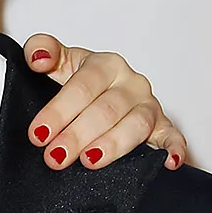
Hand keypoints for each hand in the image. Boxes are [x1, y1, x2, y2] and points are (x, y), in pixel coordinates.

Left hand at [24, 38, 186, 170]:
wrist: (103, 93)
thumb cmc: (78, 80)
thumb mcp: (59, 62)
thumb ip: (42, 50)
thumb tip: (38, 58)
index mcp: (105, 65)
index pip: (82, 87)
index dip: (59, 110)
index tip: (38, 134)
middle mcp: (130, 83)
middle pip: (106, 110)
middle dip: (78, 135)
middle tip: (56, 156)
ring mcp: (148, 106)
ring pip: (136, 125)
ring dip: (113, 145)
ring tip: (90, 161)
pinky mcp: (162, 127)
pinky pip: (172, 137)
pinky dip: (173, 148)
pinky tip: (168, 162)